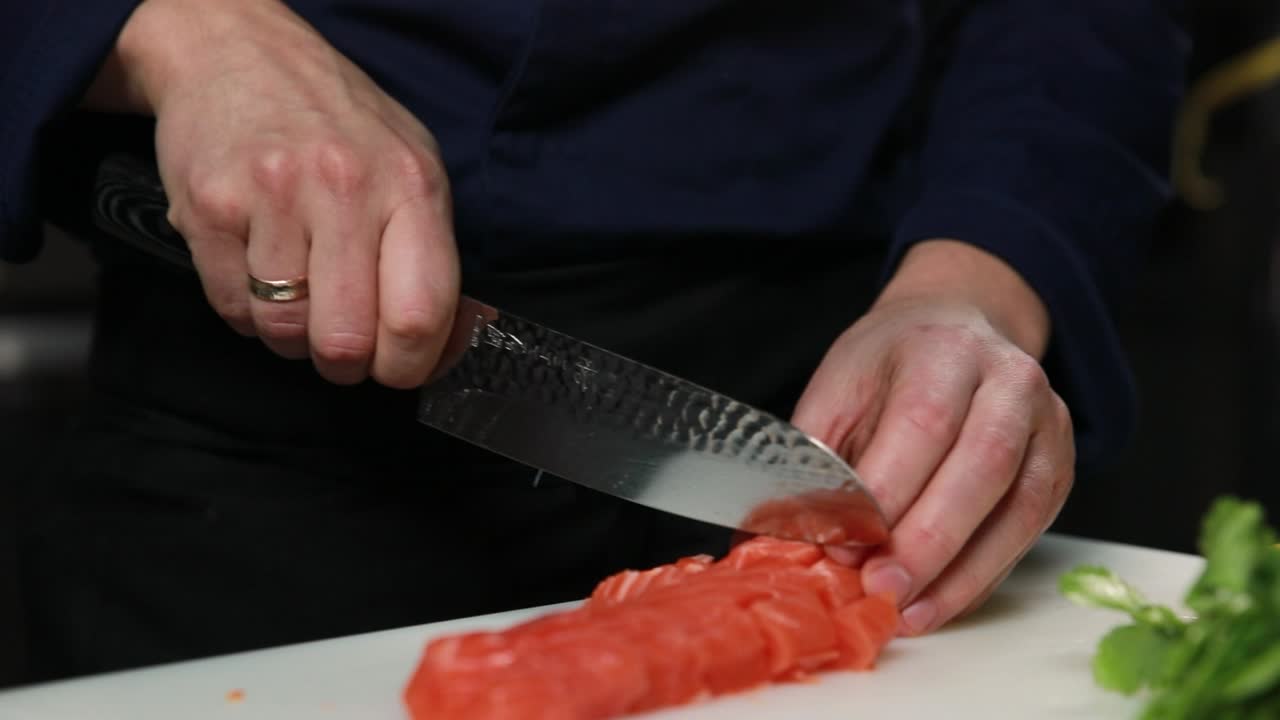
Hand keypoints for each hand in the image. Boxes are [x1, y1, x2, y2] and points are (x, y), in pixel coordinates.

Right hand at [86, 0, 458, 387]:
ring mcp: (272, 196)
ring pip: (285, 332)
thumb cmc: (337, 124)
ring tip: (297, 290)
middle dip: (346, 364)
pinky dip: (247, 311)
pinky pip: (232, 310)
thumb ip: (433, 257)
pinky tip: (257, 266)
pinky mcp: (209, 208)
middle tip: (342, 345)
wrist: (238, 52)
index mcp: (410, 186)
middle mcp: (344, 188)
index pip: (421, 317)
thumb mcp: (411, 169)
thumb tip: (452, 343)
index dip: (411, 367)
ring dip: (292, 335)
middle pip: (347, 342)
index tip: (399, 367)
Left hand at [791, 240, 1073, 635]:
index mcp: (944, 349)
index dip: (885, 491)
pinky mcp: (1059, 466)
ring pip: (1018, 507)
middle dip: (928, 540)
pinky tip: (940, 601)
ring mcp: (1046, 423)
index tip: (845, 542)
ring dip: (961, 572)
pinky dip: (982, 576)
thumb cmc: (889, 364)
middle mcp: (1009, 380)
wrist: (954, 328)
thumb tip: (791, 528)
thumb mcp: (838, 387)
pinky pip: (1028, 530)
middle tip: (880, 588)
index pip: (923, 423)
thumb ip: (818, 454)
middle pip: (981, 465)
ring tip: (909, 612)